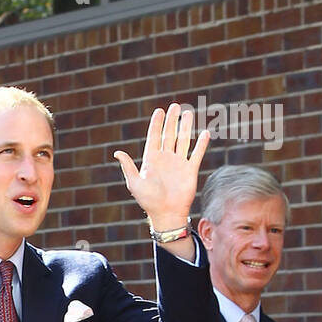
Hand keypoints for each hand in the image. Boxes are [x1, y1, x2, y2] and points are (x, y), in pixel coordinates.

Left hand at [113, 104, 209, 231]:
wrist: (166, 215)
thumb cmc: (148, 201)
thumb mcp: (135, 183)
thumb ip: (128, 166)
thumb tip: (117, 152)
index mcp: (152, 160)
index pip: (154, 137)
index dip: (156, 124)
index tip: (159, 111)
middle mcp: (166, 159)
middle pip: (169, 135)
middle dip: (172, 121)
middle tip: (175, 106)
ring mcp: (178, 164)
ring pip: (183, 140)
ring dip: (186, 127)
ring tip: (188, 113)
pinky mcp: (190, 170)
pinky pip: (196, 154)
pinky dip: (201, 144)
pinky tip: (204, 133)